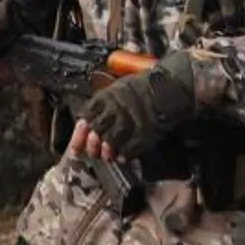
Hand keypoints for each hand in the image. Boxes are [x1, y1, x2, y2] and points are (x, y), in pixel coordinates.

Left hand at [76, 53, 196, 159]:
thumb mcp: (117, 90)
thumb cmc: (142, 89)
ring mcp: (132, 119)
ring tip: (107, 156)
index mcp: (107, 96)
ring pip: (111, 140)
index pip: (86, 117)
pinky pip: (131, 147)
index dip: (79, 135)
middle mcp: (116, 107)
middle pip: (97, 130)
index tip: (75, 147)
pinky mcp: (146, 130)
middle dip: (92, 145)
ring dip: (107, 151)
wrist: (169, 87)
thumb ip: (101, 106)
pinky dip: (124, 155)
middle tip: (92, 153)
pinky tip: (122, 157)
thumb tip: (86, 125)